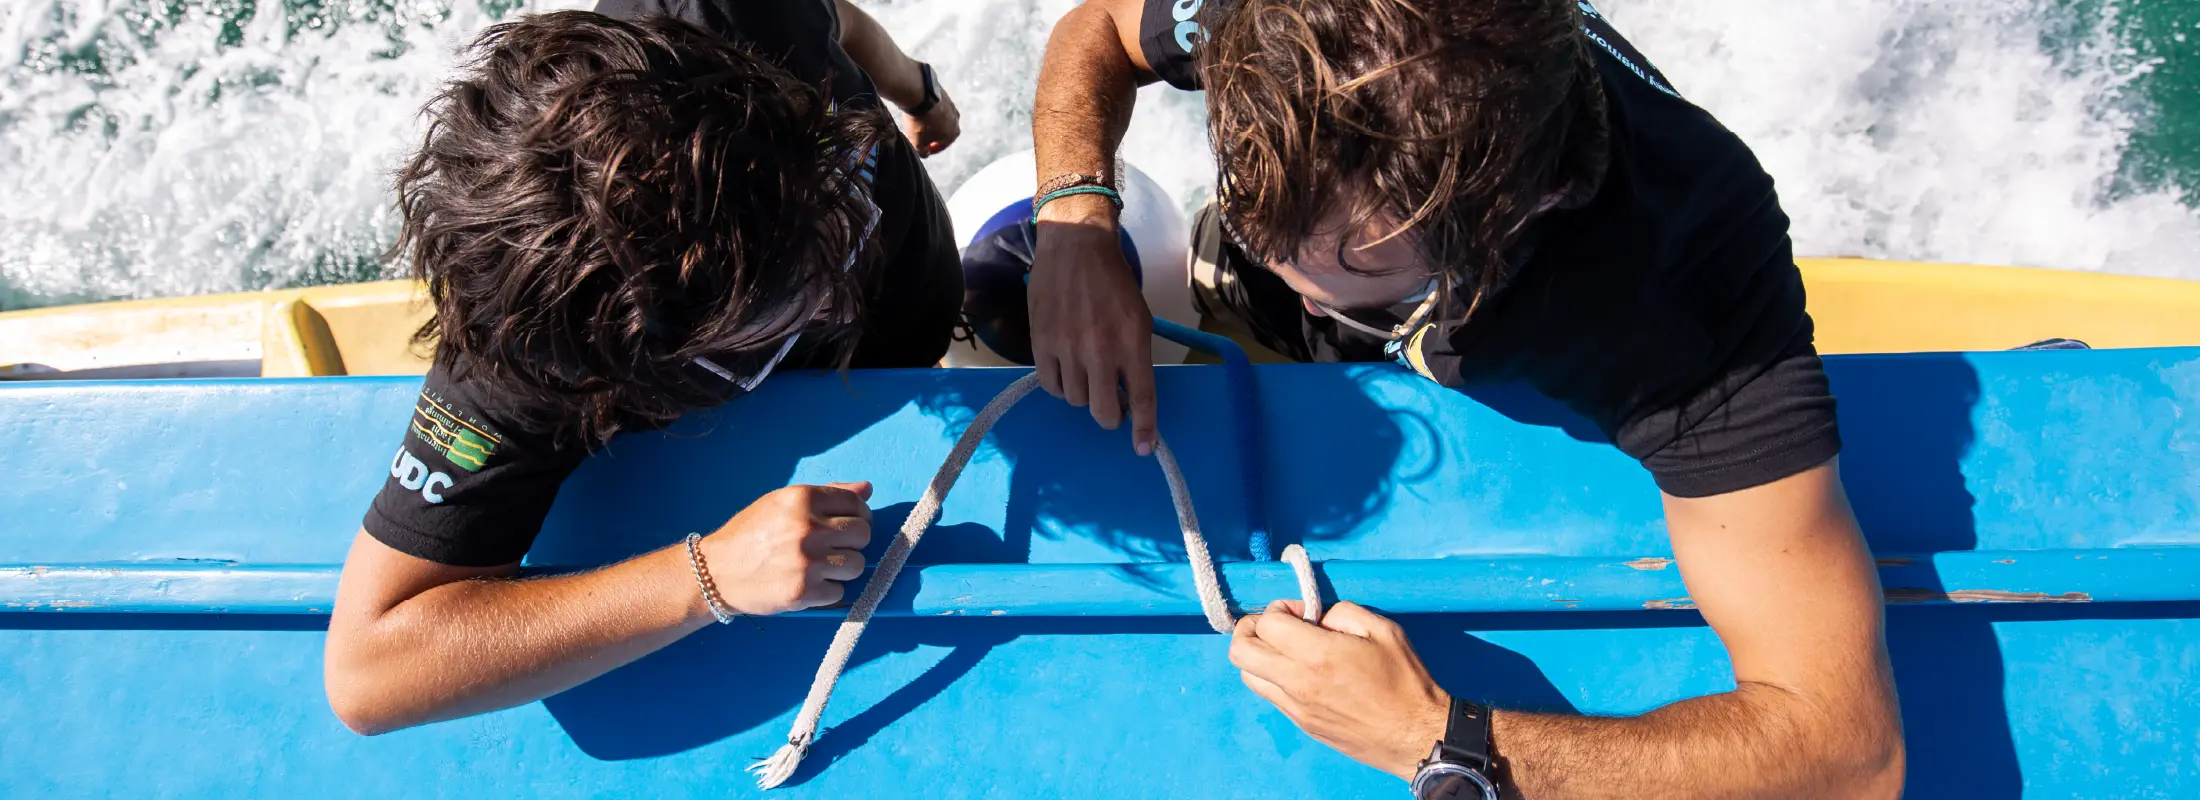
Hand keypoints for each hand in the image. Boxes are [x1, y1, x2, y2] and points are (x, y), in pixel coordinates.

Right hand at [696, 481, 872, 616]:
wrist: (716, 572)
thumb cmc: (750, 534)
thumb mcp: (782, 503)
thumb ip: (827, 494)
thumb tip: (867, 489)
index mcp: (802, 499)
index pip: (856, 504)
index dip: (859, 515)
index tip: (849, 525)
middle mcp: (808, 527)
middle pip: (862, 534)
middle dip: (852, 542)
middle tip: (833, 548)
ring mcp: (807, 561)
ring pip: (856, 564)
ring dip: (842, 568)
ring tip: (820, 567)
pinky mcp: (804, 592)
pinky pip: (839, 591)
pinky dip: (827, 591)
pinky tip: (807, 583)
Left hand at [900, 82, 959, 156]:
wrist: (920, 95)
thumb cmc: (920, 122)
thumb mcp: (917, 143)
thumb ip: (922, 152)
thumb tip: (925, 153)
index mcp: (953, 134)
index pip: (941, 146)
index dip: (930, 149)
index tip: (920, 147)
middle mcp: (956, 120)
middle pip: (943, 131)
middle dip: (932, 134)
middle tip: (919, 134)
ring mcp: (951, 105)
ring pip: (941, 118)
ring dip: (931, 121)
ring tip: (918, 121)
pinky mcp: (944, 94)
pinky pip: (937, 106)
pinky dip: (929, 110)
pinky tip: (919, 109)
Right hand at [1029, 198, 1158, 454]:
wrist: (1075, 247)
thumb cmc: (1114, 281)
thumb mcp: (1139, 317)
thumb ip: (1136, 356)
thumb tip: (1130, 394)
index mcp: (1133, 342)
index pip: (1142, 398)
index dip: (1145, 429)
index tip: (1145, 447)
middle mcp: (1100, 350)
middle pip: (1105, 411)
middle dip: (1112, 414)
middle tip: (1113, 403)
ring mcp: (1068, 348)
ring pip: (1076, 400)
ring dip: (1084, 395)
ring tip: (1087, 374)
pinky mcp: (1041, 343)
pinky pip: (1050, 385)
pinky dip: (1059, 385)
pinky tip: (1065, 370)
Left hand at [1230, 600, 1450, 778]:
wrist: (1415, 735)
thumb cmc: (1405, 680)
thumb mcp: (1382, 630)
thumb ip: (1341, 612)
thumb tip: (1313, 616)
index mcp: (1318, 656)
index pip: (1266, 624)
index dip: (1278, 609)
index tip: (1302, 611)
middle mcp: (1298, 683)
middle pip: (1240, 652)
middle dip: (1250, 629)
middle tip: (1277, 625)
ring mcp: (1296, 708)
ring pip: (1248, 676)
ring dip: (1258, 655)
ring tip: (1286, 648)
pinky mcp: (1302, 724)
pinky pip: (1270, 695)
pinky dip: (1273, 676)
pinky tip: (1300, 671)